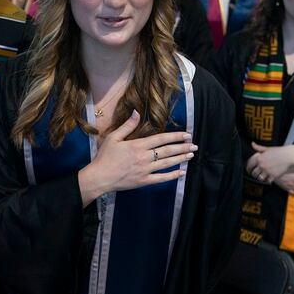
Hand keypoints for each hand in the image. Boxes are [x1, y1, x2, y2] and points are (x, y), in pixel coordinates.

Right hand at [78, 110, 195, 205]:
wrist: (100, 177)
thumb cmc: (105, 157)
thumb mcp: (113, 138)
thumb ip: (127, 125)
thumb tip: (137, 112)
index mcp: (138, 145)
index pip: (161, 139)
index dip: (175, 136)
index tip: (186, 135)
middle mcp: (144, 157)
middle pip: (168, 151)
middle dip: (182, 147)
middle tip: (194, 146)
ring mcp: (145, 170)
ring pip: (167, 163)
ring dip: (180, 159)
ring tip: (191, 155)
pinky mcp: (144, 181)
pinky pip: (161, 178)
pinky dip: (172, 176)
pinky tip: (181, 172)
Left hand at [246, 142, 293, 184]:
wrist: (289, 156)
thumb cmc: (279, 151)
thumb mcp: (267, 149)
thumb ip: (259, 147)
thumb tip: (252, 144)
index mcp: (259, 158)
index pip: (249, 166)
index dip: (248, 169)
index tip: (249, 170)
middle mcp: (262, 165)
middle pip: (254, 173)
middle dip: (254, 174)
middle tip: (256, 174)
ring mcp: (267, 171)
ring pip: (259, 178)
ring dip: (260, 178)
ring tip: (262, 177)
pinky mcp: (273, 176)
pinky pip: (267, 181)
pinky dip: (267, 180)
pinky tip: (269, 178)